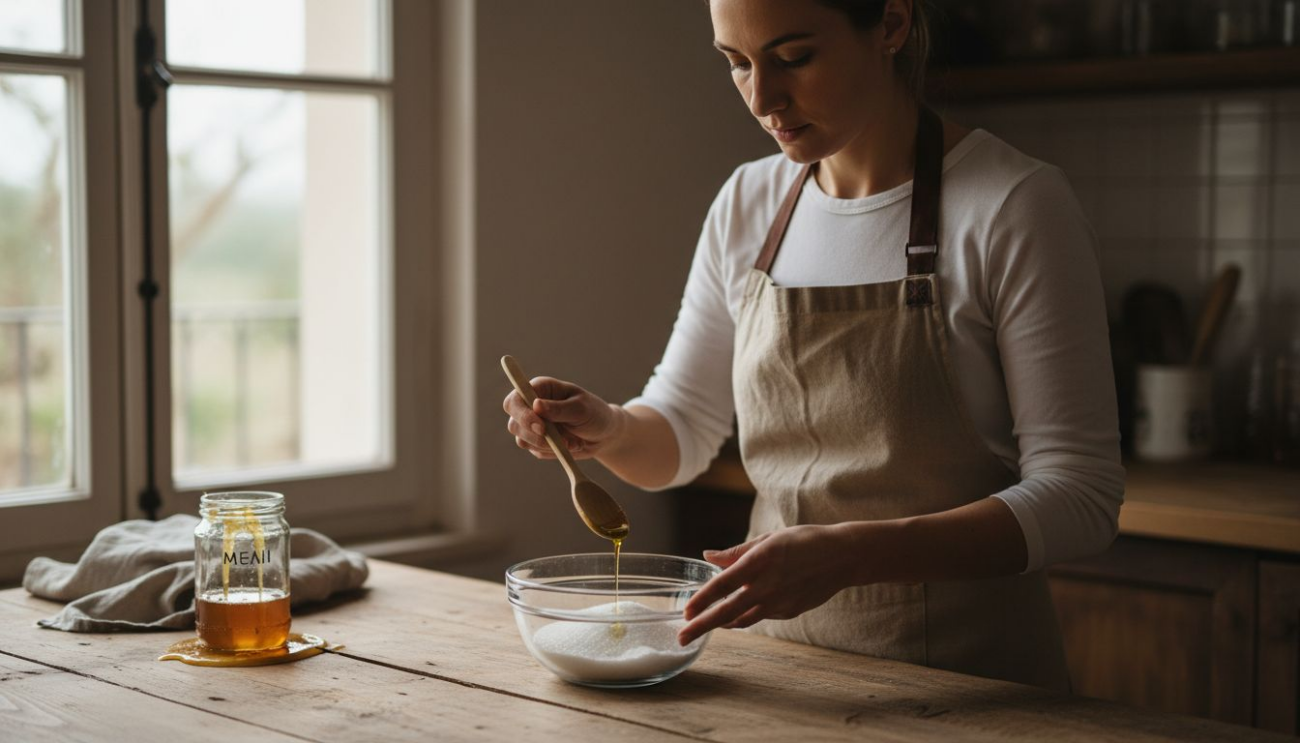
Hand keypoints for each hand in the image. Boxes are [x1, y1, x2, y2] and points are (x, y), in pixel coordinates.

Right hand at [502, 377, 626, 460]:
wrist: (604, 434)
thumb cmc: (595, 414)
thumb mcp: (581, 409)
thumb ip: (559, 408)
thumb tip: (536, 405)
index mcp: (540, 389)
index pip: (516, 398)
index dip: (523, 413)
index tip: (541, 427)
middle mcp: (531, 406)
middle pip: (514, 422)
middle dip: (533, 435)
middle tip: (558, 441)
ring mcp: (532, 425)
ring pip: (522, 439)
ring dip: (547, 445)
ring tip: (571, 441)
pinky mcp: (537, 442)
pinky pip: (536, 451)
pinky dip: (553, 452)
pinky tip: (570, 445)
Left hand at [677, 525, 856, 646]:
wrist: (843, 557)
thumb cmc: (804, 541)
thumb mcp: (768, 539)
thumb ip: (737, 552)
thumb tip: (708, 555)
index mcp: (759, 562)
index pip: (722, 585)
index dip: (701, 600)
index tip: (685, 611)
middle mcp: (767, 586)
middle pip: (727, 612)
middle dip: (701, 627)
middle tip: (681, 638)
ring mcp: (779, 603)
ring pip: (742, 620)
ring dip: (721, 624)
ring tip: (705, 624)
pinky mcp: (789, 612)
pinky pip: (760, 616)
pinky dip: (746, 615)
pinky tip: (740, 610)